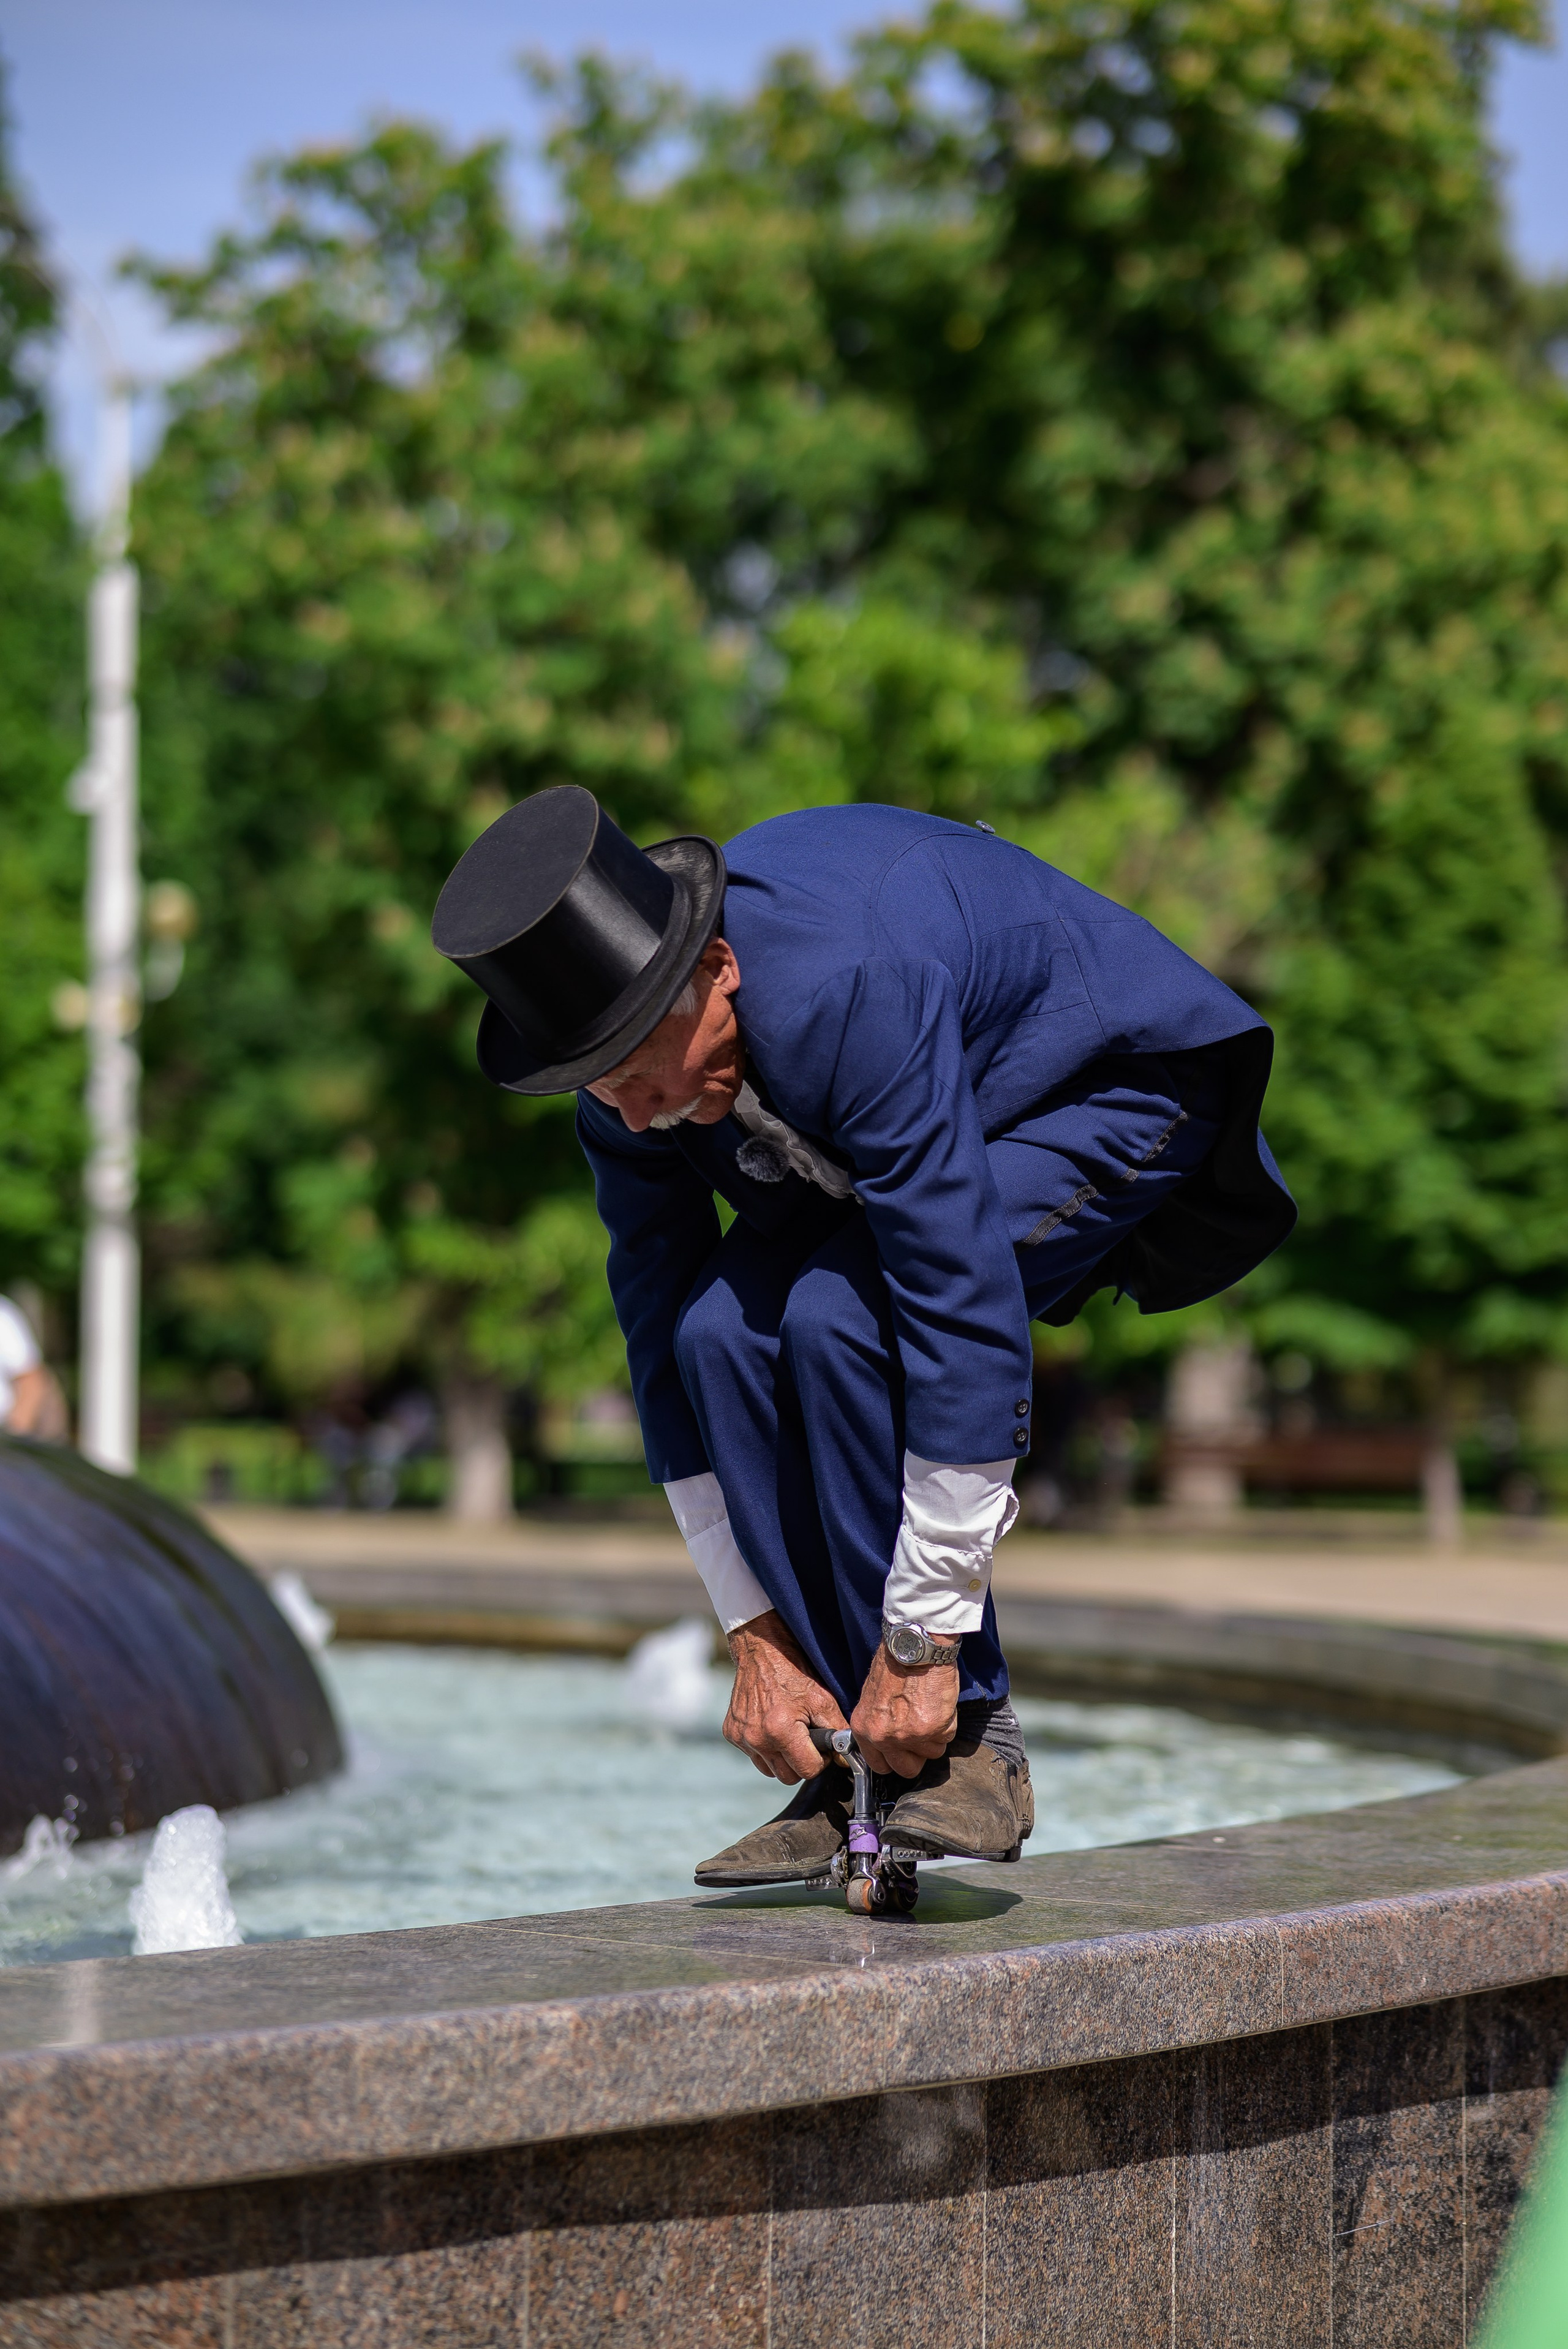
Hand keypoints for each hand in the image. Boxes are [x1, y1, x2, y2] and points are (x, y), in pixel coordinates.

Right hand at [724, 1609, 846, 1782]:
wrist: (761, 1652)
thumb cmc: (793, 1673)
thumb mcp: (822, 1699)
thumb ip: (837, 1731)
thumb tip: (847, 1759)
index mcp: (780, 1730)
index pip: (808, 1771)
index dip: (819, 1760)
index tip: (820, 1745)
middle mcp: (756, 1737)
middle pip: (788, 1777)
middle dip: (801, 1763)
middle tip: (806, 1740)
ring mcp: (741, 1737)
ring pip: (769, 1770)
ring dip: (781, 1759)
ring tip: (788, 1734)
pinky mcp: (731, 1733)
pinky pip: (754, 1756)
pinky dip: (765, 1748)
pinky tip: (771, 1727)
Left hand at [851, 1643, 958, 1777]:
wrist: (914, 1645)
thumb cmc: (894, 1664)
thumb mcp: (872, 1697)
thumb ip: (878, 1723)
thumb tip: (889, 1741)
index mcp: (865, 1729)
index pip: (879, 1765)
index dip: (895, 1759)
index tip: (903, 1752)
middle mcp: (884, 1737)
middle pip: (907, 1769)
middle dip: (918, 1754)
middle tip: (922, 1733)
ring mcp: (909, 1735)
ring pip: (932, 1753)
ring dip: (935, 1736)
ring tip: (929, 1708)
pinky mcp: (933, 1728)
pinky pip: (947, 1737)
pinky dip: (948, 1723)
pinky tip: (939, 1702)